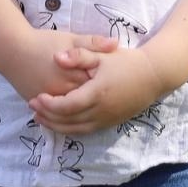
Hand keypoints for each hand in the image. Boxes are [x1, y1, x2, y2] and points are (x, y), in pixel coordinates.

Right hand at [1, 30, 119, 101]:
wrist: (11, 50)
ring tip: (93, 103)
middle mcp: (60, 91)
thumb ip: (93, 43)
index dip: (108, 85)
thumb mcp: (71, 39)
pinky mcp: (36, 102)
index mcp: (72, 75)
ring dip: (81, 108)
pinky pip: (53, 111)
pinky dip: (65, 111)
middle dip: (96, 100)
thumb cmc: (44, 42)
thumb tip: (116, 44)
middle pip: (84, 100)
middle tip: (108, 96)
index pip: (96, 86)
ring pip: (68, 110)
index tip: (117, 82)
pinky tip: (76, 109)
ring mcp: (47, 99)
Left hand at [29, 45, 164, 134]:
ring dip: (55, 125)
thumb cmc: (128, 62)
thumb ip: (79, 55)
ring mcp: (106, 119)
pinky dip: (69, 129)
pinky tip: (60, 122)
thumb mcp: (104, 55)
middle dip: (47, 115)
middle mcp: (101, 110)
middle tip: (32, 107)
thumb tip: (57, 57)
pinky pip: (85, 131)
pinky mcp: (110, 122)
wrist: (155, 75)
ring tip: (40, 117)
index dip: (48, 104)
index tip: (36, 97)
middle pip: (66, 120)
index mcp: (97, 93)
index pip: (66, 106)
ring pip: (74, 129)